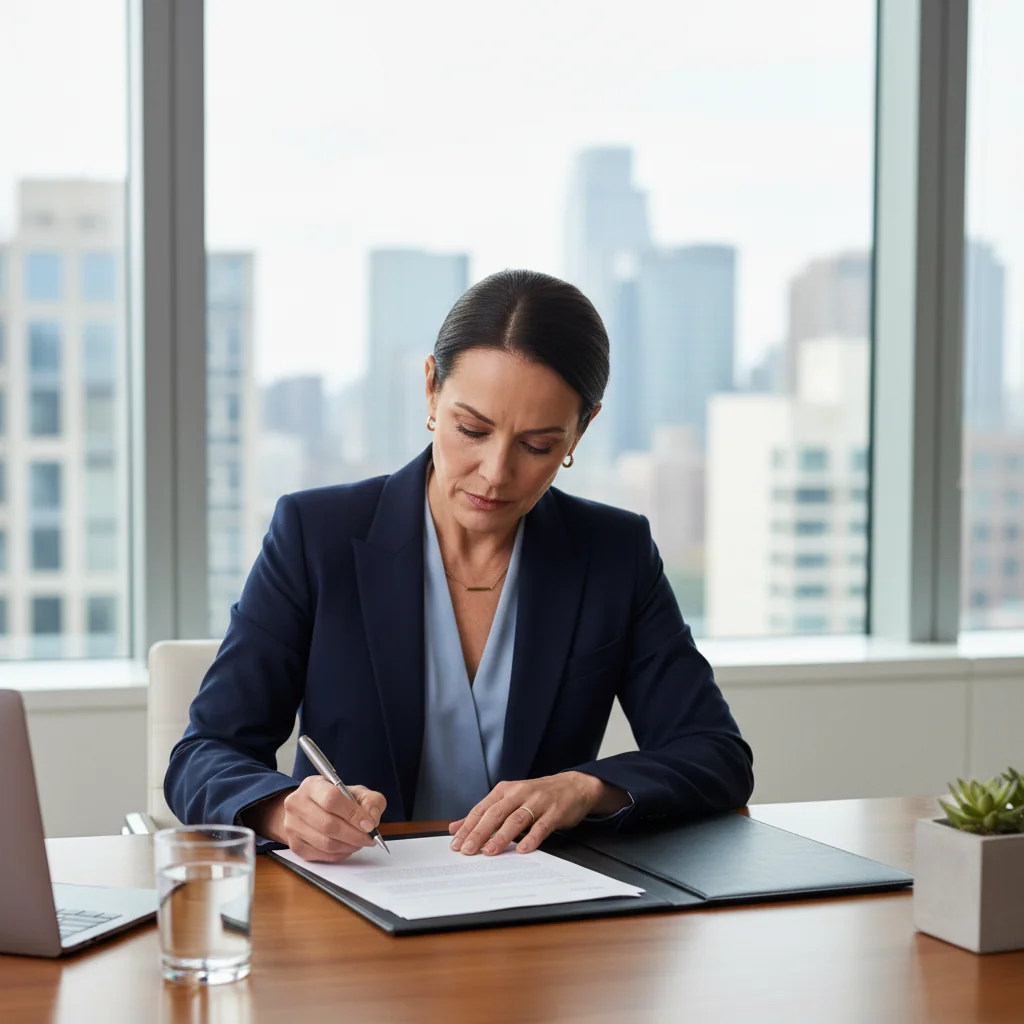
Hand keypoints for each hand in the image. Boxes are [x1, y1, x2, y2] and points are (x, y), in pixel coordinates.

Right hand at [246, 777, 386, 862]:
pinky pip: (321, 855)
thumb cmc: (336, 800)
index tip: (369, 824)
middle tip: (369, 838)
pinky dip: (339, 854)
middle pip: (328, 825)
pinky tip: (347, 847)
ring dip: (349, 846)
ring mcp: (292, 826)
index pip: (331, 799)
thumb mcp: (356, 792)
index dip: (353, 814)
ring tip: (360, 842)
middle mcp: (297, 804)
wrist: (309, 810)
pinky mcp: (294, 845)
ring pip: (325, 843)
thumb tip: (371, 818)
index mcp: (312, 785)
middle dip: (354, 835)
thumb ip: (370, 801)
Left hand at [448, 772, 627, 855]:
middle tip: (468, 850)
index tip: (456, 844)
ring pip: (516, 819)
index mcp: (505, 790)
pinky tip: (523, 849)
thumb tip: (455, 827)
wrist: (573, 785)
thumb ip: (483, 813)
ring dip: (502, 836)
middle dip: (480, 833)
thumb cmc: (536, 795)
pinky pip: (541, 826)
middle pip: (496, 814)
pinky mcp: (554, 812)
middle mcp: (519, 793)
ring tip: (490, 852)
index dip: (468, 826)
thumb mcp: (508, 799)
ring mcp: (537, 802)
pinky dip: (532, 838)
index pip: (482, 809)